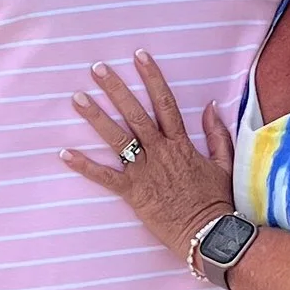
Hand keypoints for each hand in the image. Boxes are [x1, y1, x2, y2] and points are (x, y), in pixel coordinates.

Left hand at [64, 50, 236, 259]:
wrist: (210, 234)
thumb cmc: (217, 201)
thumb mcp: (224, 163)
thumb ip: (217, 133)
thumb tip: (211, 106)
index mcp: (181, 143)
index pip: (164, 102)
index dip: (152, 77)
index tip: (139, 56)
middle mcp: (160, 152)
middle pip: (135, 114)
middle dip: (115, 89)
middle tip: (97, 68)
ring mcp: (145, 171)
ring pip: (117, 138)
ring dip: (96, 117)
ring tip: (77, 98)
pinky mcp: (133, 193)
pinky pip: (105, 177)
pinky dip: (84, 166)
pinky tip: (64, 153)